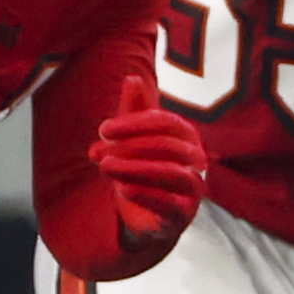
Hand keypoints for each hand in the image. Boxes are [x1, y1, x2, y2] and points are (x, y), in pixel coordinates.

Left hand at [90, 77, 209, 263]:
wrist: (143, 215)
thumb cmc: (140, 169)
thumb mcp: (133, 139)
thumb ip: (134, 111)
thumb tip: (132, 77)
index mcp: (186, 138)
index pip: (168, 123)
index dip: (136, 123)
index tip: (103, 129)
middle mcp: (196, 161)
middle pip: (170, 147)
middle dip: (131, 147)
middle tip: (97, 152)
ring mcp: (193, 189)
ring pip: (173, 174)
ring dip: (136, 168)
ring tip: (105, 167)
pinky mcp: (182, 216)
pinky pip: (171, 204)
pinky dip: (146, 195)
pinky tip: (122, 189)